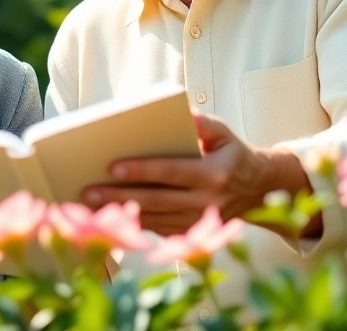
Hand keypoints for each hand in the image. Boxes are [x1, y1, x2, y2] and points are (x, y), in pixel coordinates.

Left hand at [82, 112, 315, 236]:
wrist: (257, 190)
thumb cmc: (232, 155)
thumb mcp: (224, 133)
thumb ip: (205, 123)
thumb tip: (185, 113)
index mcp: (213, 174)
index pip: (171, 172)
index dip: (142, 171)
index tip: (112, 167)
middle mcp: (206, 202)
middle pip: (156, 199)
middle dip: (119, 195)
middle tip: (88, 190)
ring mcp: (199, 221)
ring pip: (154, 219)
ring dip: (120, 212)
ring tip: (89, 204)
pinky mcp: (192, 232)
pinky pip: (158, 230)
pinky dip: (133, 223)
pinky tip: (109, 216)